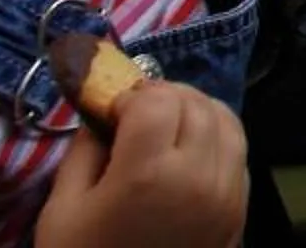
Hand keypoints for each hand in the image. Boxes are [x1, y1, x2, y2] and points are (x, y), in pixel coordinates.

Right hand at [35, 82, 247, 247]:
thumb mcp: (64, 210)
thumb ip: (84, 150)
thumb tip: (103, 110)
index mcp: (149, 173)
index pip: (157, 99)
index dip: (132, 95)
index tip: (112, 112)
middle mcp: (198, 175)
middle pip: (194, 103)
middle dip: (163, 98)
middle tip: (135, 116)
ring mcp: (228, 192)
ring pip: (226, 120)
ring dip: (196, 112)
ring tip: (164, 128)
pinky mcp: (241, 209)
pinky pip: (237, 152)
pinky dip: (217, 138)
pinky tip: (188, 153)